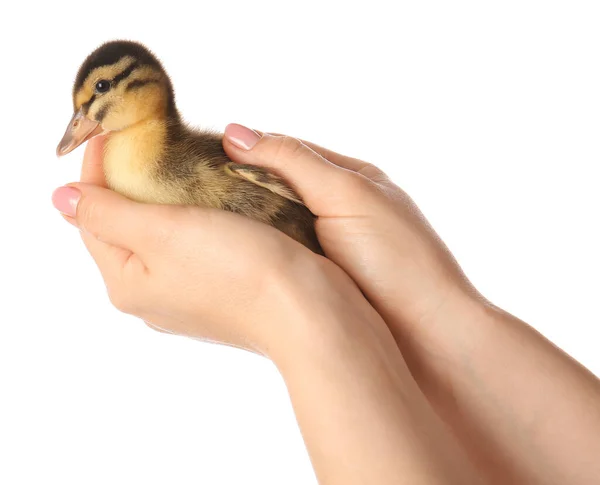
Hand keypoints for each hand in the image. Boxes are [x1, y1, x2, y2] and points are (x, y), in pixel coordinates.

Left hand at [51, 136, 344, 356]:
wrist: (308, 312)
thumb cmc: (241, 271)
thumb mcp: (164, 232)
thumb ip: (109, 213)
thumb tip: (60, 198)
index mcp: (128, 283)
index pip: (94, 216)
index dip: (98, 169)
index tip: (115, 130)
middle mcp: (152, 294)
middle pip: (124, 226)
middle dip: (130, 182)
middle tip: (148, 141)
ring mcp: (186, 295)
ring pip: (159, 235)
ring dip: (162, 198)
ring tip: (177, 163)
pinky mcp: (218, 289)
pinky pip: (189, 245)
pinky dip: (190, 216)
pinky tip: (207, 199)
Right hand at [222, 124, 478, 338]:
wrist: (429, 336)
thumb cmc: (397, 261)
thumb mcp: (346, 195)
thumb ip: (292, 162)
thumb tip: (234, 131)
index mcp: (350, 178)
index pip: (287, 152)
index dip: (245, 152)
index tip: (199, 162)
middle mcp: (337, 208)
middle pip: (277, 189)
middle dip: (239, 190)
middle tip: (194, 199)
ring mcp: (327, 246)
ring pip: (274, 226)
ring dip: (245, 226)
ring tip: (205, 227)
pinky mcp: (319, 280)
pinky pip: (279, 258)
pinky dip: (257, 255)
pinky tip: (234, 259)